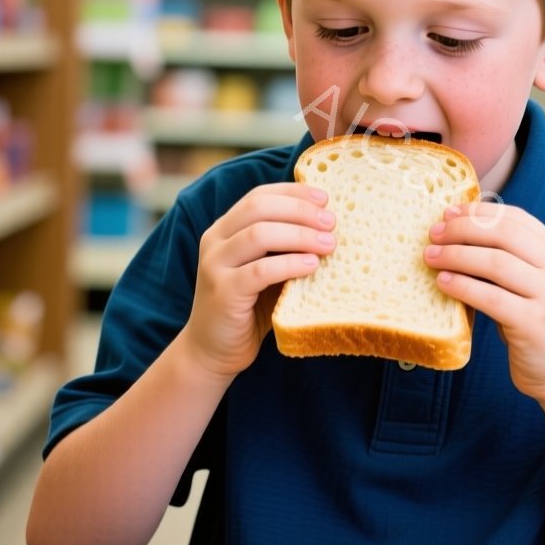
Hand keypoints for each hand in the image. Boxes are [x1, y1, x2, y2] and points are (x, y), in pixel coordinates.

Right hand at [183, 183, 334, 379]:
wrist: (213, 351)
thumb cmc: (249, 308)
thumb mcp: (266, 270)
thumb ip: (284, 247)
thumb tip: (328, 227)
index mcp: (225, 229)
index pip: (258, 196)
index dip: (293, 192)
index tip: (325, 198)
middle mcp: (215, 241)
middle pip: (259, 208)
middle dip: (300, 210)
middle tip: (331, 222)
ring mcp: (215, 265)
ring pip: (259, 235)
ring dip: (300, 235)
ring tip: (329, 244)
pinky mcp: (223, 292)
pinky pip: (260, 271)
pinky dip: (289, 264)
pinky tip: (312, 266)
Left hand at [425, 203, 544, 402]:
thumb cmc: (538, 324)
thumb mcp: (532, 284)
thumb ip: (507, 259)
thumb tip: (454, 232)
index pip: (515, 218)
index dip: (478, 212)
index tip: (448, 212)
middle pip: (503, 234)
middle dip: (463, 229)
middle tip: (432, 234)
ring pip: (495, 262)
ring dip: (456, 255)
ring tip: (430, 257)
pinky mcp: (534, 324)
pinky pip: (491, 298)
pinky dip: (462, 286)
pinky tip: (442, 283)